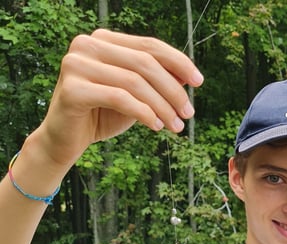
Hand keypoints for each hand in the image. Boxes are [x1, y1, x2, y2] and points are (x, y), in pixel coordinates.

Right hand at [38, 29, 202, 167]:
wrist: (67, 139)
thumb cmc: (104, 115)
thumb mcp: (137, 96)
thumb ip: (158, 81)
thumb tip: (189, 76)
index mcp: (104, 40)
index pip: (150, 45)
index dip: (178, 62)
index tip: (199, 82)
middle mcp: (87, 45)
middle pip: (145, 63)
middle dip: (173, 90)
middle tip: (189, 113)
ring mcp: (76, 64)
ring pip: (135, 82)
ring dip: (162, 106)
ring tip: (176, 126)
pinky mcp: (72, 89)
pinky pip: (120, 98)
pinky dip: (144, 113)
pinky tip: (156, 126)